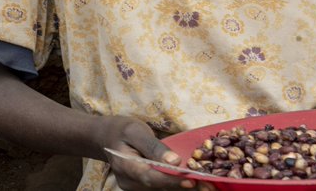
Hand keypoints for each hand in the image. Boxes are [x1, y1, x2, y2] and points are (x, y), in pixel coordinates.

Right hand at [98, 116, 213, 190]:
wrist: (104, 139)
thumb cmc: (120, 130)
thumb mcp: (135, 130)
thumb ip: (154, 146)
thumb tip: (175, 161)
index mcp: (125, 167)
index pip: (151, 177)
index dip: (172, 181)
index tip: (193, 180)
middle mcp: (129, 183)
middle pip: (160, 188)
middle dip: (185, 187)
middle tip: (211, 185)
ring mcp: (135, 189)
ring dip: (185, 189)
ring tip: (207, 185)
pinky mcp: (141, 190)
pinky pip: (161, 190)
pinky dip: (178, 187)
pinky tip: (194, 183)